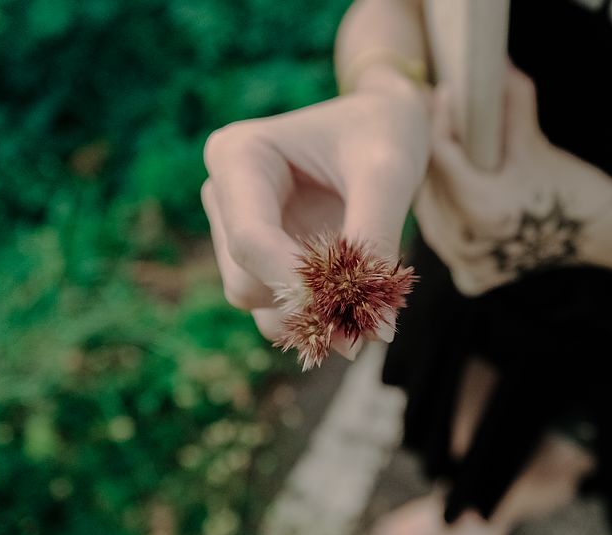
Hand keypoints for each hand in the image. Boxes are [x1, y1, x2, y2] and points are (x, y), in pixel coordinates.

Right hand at [202, 71, 428, 355]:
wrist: (381, 128)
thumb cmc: (381, 134)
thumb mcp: (387, 175)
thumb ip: (377, 242)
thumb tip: (378, 329)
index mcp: (237, 155)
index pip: (249, 239)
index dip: (294, 283)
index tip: (349, 313)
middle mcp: (224, 196)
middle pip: (245, 280)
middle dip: (305, 304)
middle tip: (372, 318)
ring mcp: (235, 231)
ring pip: (256, 302)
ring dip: (311, 316)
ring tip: (370, 309)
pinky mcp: (257, 258)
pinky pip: (275, 308)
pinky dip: (315, 316)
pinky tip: (356, 305)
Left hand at [416, 66, 611, 295]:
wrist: (599, 234)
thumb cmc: (572, 189)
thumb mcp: (536, 145)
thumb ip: (514, 102)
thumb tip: (498, 64)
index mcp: (480, 209)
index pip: (440, 154)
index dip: (441, 119)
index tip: (445, 96)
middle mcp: (467, 244)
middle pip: (428, 187)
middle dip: (431, 155)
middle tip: (441, 126)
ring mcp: (468, 264)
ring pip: (430, 218)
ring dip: (433, 189)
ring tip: (444, 160)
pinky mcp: (473, 277)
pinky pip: (445, 244)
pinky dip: (447, 224)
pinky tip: (456, 205)